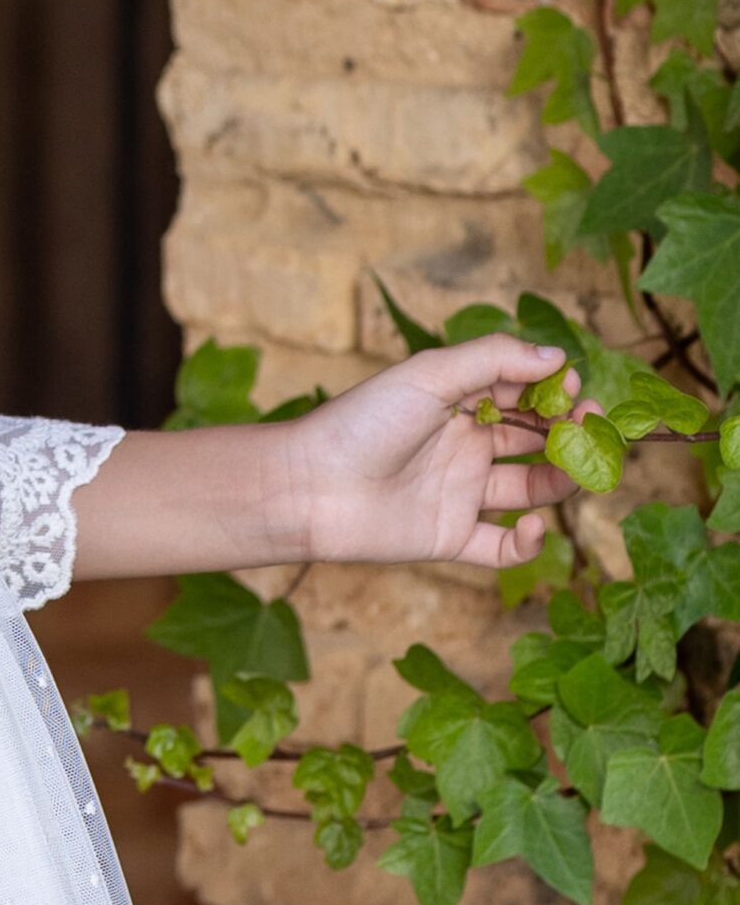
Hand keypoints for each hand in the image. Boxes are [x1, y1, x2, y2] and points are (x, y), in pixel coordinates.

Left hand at [281, 334, 601, 570]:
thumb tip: (557, 357)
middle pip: (535, 440)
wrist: (311, 486)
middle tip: (594, 425)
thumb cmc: (363, 422)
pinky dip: (530, 542)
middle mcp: (463, 446)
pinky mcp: (451, 537)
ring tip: (581, 468)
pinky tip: (537, 522)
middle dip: (571, 432)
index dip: (551, 390)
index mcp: (457, 403)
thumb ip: (493, 361)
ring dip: (563, 479)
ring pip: (531, 489)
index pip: (521, 393)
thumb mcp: (429, 375)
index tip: (570, 386)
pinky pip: (504, 546)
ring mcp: (460, 493)